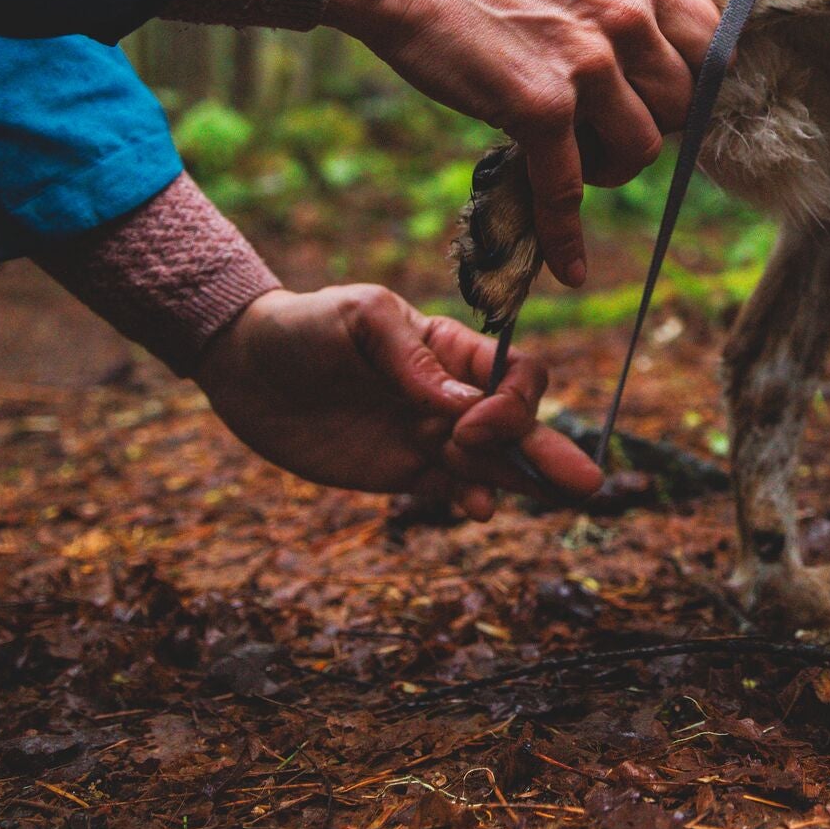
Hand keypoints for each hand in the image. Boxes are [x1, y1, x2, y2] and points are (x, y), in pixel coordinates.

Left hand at [194, 285, 600, 518]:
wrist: (244, 367)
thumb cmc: (305, 326)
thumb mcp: (360, 318)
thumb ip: (412, 359)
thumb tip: (463, 406)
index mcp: (450, 348)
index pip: (512, 375)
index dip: (509, 403)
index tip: (468, 425)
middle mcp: (450, 395)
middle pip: (519, 425)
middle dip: (551, 449)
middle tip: (584, 481)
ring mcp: (428, 435)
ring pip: (494, 463)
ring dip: (525, 481)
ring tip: (562, 501)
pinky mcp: (402, 471)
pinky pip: (450, 489)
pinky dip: (471, 499)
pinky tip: (476, 510)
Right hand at [326, 0, 718, 286]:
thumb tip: (640, 17)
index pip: (709, 44)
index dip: (691, 81)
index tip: (663, 100)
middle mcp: (624, 15)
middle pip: (682, 104)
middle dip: (650, 126)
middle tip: (607, 129)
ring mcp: (585, 63)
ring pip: (642, 148)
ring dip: (614, 168)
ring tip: (577, 161)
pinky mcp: (539, 106)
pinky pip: (568, 188)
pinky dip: (568, 236)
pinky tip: (569, 265)